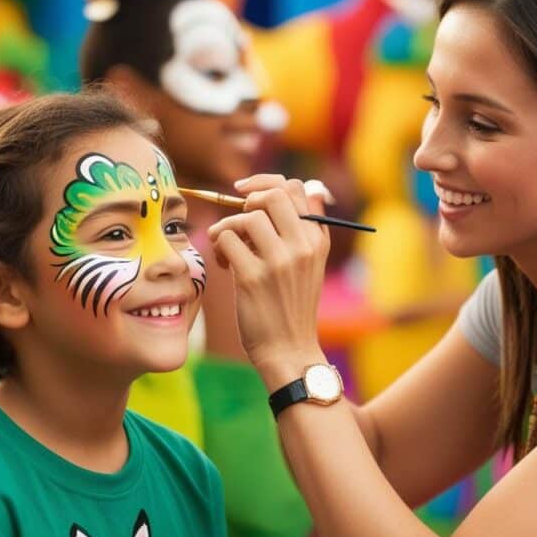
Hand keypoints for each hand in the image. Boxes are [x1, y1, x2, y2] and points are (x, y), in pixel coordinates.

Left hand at [207, 175, 330, 387]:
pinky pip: (226, 238)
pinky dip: (218, 245)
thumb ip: (302, 229)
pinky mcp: (252, 277)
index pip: (295, 188)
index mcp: (317, 239)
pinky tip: (225, 264)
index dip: (265, 184)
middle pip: (271, 195)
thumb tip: (295, 188)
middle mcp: (303, 246)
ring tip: (229, 249)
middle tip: (239, 223)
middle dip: (246, 201)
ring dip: (229, 227)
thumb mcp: (310, 264)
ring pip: (246, 216)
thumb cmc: (292, 306)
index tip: (245, 195)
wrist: (289, 352)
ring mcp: (279, 261)